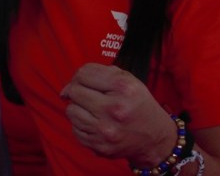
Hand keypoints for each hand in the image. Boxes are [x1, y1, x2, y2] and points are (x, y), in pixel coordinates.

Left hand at [60, 63, 177, 167]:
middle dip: (79, 92)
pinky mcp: (99, 146)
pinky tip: (95, 124)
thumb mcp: (127, 80)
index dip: (82, 76)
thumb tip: (65, 90)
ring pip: (71, 111)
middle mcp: (114, 109)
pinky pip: (75, 130)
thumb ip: (95, 73)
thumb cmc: (138, 104)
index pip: (83, 74)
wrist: (155, 138)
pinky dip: (81, 125)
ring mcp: (106, 130)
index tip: (88, 83)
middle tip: (91, 97)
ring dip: (79, 109)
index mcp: (123, 88)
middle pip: (74, 92)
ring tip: (94, 111)